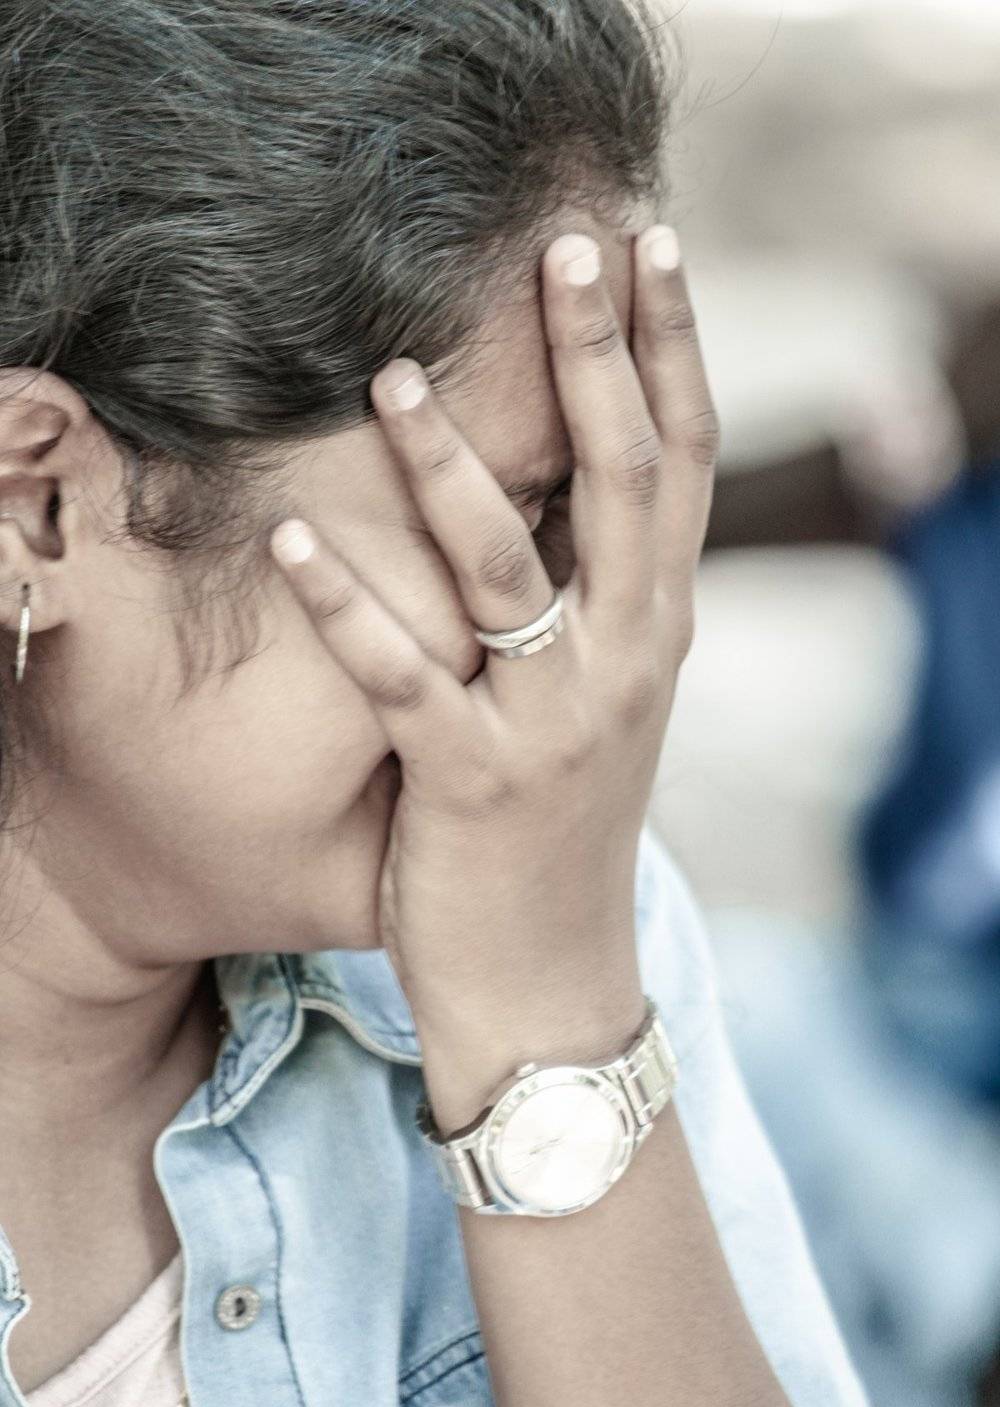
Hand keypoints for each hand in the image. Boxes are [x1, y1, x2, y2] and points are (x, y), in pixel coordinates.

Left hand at [269, 226, 715, 1051]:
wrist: (555, 983)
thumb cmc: (567, 830)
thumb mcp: (610, 702)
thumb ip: (601, 599)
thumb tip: (560, 483)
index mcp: (661, 630)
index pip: (683, 462)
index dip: (673, 348)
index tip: (649, 247)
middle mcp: (629, 661)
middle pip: (625, 479)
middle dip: (597, 355)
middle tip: (568, 244)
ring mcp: (555, 723)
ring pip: (506, 565)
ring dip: (447, 461)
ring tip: (385, 372)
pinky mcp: (471, 783)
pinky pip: (401, 676)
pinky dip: (343, 606)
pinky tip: (288, 540)